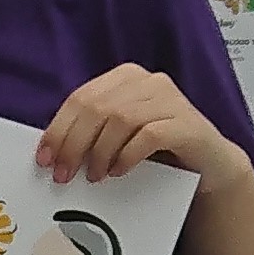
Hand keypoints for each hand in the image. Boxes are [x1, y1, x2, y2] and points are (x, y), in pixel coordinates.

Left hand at [37, 66, 234, 188]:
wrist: (208, 164)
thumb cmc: (157, 152)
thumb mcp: (118, 137)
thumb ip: (91, 133)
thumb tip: (51, 152)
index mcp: (125, 78)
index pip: (81, 98)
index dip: (58, 129)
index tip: (45, 159)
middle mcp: (148, 81)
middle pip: (98, 108)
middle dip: (74, 144)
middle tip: (64, 175)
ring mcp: (170, 99)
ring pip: (121, 119)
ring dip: (100, 152)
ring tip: (95, 176)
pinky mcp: (187, 123)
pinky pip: (150, 135)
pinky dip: (128, 155)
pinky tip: (119, 171)